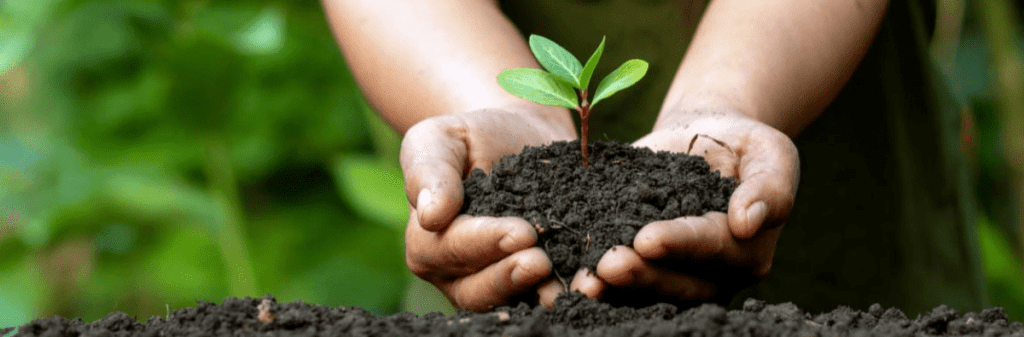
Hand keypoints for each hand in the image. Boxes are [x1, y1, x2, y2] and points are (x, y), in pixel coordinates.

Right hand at [401, 106, 574, 311]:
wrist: (518, 136)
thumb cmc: (470, 136)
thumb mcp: (439, 139)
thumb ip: (428, 172)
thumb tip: (429, 215)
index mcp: (429, 244)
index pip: (452, 249)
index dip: (484, 243)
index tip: (520, 231)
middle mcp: (460, 275)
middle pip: (479, 288)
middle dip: (511, 276)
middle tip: (541, 262)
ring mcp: (499, 283)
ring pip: (517, 299)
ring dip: (545, 294)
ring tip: (576, 283)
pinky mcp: (538, 281)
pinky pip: (551, 291)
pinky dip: (574, 287)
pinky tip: (597, 280)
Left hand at [569, 110, 799, 305]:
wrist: (703, 136)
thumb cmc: (742, 143)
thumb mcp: (770, 152)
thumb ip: (770, 186)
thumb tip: (747, 222)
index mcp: (746, 251)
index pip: (711, 248)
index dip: (680, 243)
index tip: (648, 238)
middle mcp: (710, 275)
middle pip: (676, 282)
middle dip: (641, 274)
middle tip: (607, 266)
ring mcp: (674, 277)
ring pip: (644, 292)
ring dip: (612, 289)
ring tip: (583, 281)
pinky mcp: (641, 267)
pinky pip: (618, 282)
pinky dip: (592, 280)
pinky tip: (566, 277)